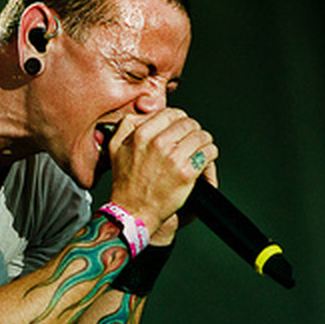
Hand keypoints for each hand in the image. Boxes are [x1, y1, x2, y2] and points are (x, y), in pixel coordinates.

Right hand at [106, 109, 218, 235]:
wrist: (133, 211)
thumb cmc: (126, 182)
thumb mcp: (115, 147)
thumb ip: (128, 124)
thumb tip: (147, 112)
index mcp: (141, 134)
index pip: (172, 113)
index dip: (178, 120)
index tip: (179, 128)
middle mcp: (158, 143)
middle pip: (189, 123)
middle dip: (192, 130)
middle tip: (190, 140)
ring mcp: (173, 158)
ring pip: (202, 136)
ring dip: (203, 142)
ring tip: (199, 149)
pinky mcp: (186, 173)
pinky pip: (208, 153)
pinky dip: (209, 155)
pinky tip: (203, 160)